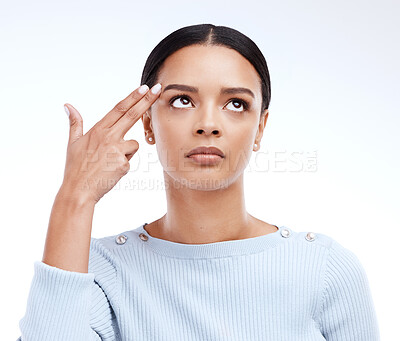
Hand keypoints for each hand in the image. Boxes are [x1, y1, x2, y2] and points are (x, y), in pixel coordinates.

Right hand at [60, 83, 160, 203]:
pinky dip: (123, 165)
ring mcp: (117, 150)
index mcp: (98, 130)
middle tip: (158, 89)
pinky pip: (130, 161)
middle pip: (132, 115)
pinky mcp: (124, 164)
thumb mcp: (73, 143)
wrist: (79, 190)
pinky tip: (111, 171)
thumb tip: (68, 105)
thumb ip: (75, 123)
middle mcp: (108, 136)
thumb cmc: (75, 168)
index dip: (133, 97)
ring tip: (109, 162)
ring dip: (127, 151)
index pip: (119, 109)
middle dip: (147, 101)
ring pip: (134, 144)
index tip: (144, 88)